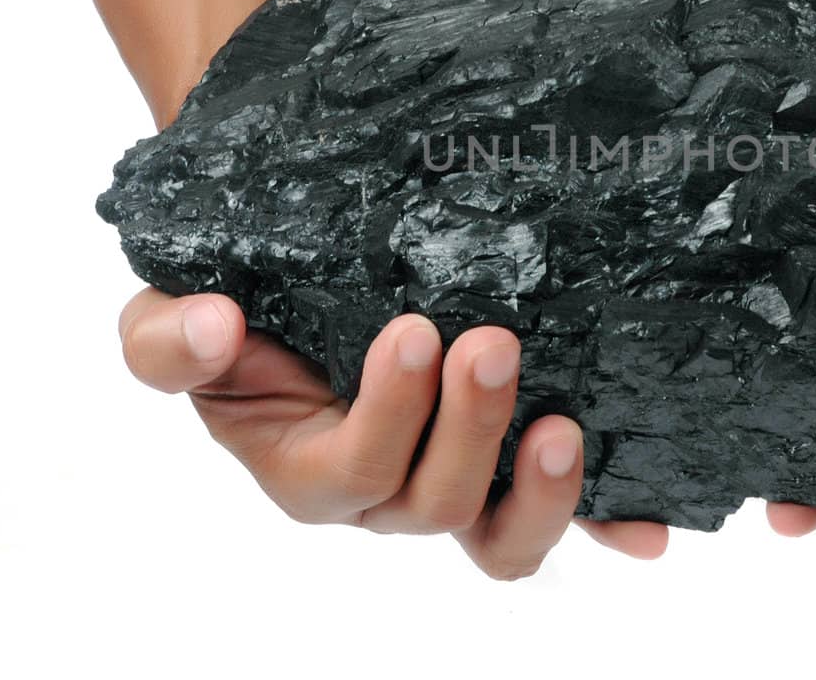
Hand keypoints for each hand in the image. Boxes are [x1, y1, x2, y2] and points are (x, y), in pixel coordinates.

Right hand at [117, 287, 667, 577]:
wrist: (292, 283)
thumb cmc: (233, 308)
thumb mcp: (171, 322)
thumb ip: (168, 339)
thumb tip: (213, 327)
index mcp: (310, 470)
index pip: (352, 471)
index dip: (387, 415)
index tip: (412, 331)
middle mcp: (389, 490)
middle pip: (437, 502)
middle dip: (470, 430)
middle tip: (492, 343)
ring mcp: (458, 480)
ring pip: (500, 532)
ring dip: (542, 491)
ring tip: (565, 425)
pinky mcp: (512, 464)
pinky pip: (566, 516)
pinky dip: (607, 523)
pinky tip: (647, 527)